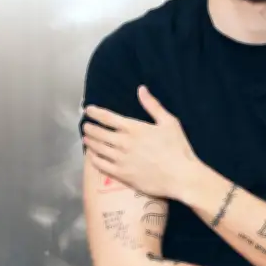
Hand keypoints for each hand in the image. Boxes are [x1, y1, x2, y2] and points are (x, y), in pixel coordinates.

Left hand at [82, 86, 198, 198]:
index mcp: (134, 128)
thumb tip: (141, 89)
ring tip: (86, 138)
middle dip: (90, 128)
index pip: (107, 118)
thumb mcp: (169, 122)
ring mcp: (120, 160)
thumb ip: (152, 105)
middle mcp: (123, 143)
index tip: (88, 110)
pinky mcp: (121, 175)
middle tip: (86, 126)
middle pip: (99, 133)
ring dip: (90, 142)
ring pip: (97, 149)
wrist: (180, 176)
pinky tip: (92, 156)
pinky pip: (101, 166)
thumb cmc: (177, 148)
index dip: (95, 112)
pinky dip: (93, 159)